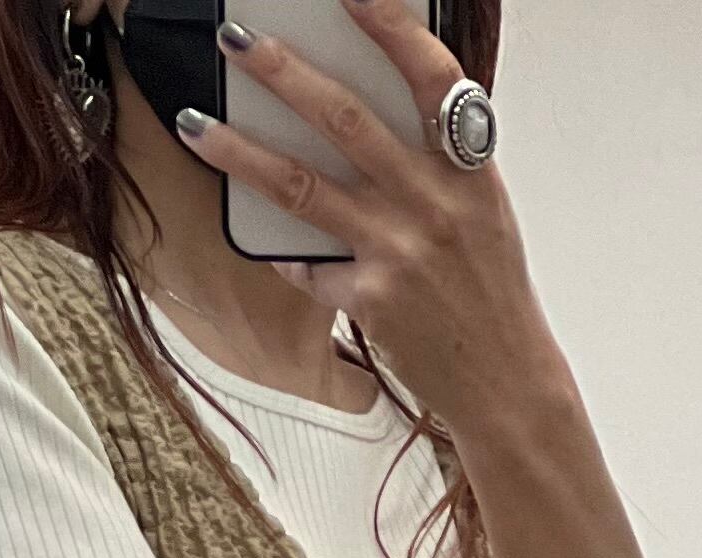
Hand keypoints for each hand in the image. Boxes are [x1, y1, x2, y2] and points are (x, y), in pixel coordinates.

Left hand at [181, 0, 551, 436]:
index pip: (430, 75)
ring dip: (240, 150)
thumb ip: (435, 162)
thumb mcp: (482, 210)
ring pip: (301, 185)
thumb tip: (370, 117)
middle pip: (345, 119)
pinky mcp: (370, 298)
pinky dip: (286, 252)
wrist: (504, 379)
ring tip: (196, 123)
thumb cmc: (487, 290)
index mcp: (468, 166)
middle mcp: (434, 200)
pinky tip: (265, 240)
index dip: (389, 25)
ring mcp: (399, 250)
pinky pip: (308, 264)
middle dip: (283, 71)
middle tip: (236, 39)